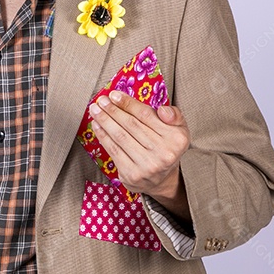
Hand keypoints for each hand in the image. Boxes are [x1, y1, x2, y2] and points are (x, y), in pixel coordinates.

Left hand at [89, 91, 190, 219]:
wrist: (161, 179)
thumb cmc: (166, 147)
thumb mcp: (179, 129)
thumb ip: (174, 115)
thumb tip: (163, 110)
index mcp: (176, 139)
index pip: (146, 115)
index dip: (128, 103)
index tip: (114, 94)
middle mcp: (164, 153)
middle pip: (131, 125)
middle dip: (113, 110)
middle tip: (101, 100)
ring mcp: (147, 165)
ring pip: (120, 136)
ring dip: (104, 120)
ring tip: (95, 109)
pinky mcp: (132, 174)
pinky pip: (113, 150)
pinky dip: (103, 136)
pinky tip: (97, 126)